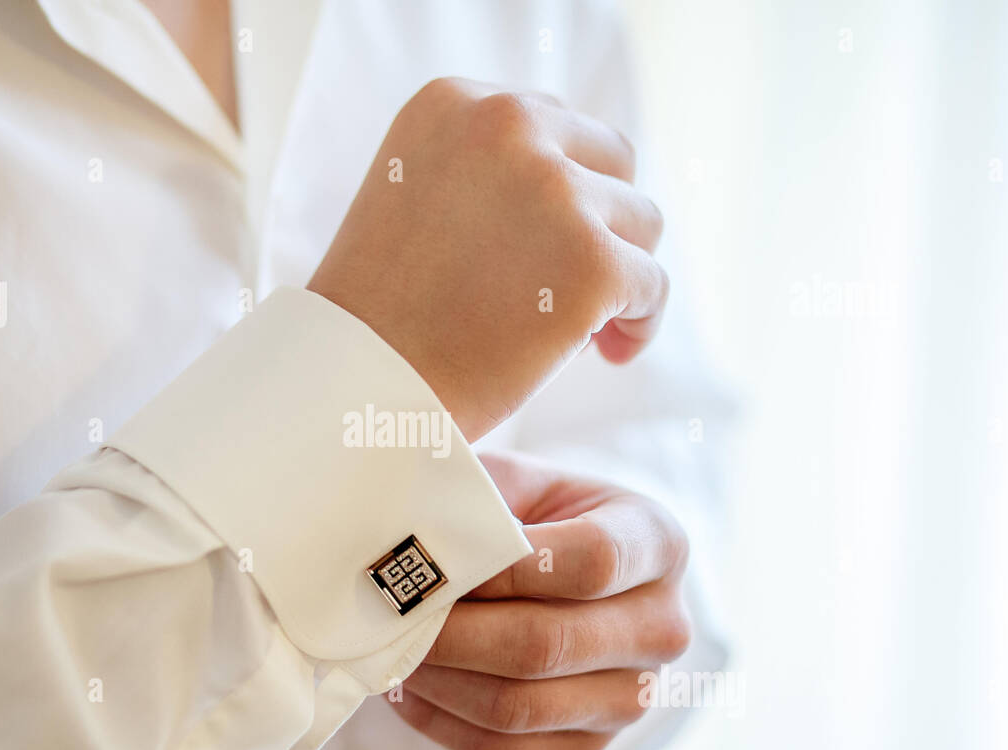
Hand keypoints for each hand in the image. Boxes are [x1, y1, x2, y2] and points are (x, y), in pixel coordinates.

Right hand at [307, 78, 667, 442]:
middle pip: (612, 159)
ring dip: (621, 274)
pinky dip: (639, 323)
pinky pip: (653, 286)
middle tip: (570, 288)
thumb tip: (588, 183)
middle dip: (602, 222)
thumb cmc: (378, 317)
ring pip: (642, 223)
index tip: (539, 252)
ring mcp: (554, 191)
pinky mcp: (593, 261)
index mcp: (453, 103)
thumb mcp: (415, 199)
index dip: (560, 194)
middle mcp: (506, 126)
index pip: (553, 126)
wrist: (354, 387)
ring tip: (584, 331)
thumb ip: (487, 171)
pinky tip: (609, 353)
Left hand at [389, 451, 691, 749]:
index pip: (593, 561)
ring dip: (439, 682)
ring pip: (521, 707)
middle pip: (550, 644)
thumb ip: (475, 490)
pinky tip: (405, 689)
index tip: (438, 561)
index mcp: (657, 541)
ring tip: (390, 649)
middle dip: (454, 632)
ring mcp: (634, 696)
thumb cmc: (525, 514)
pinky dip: (441, 722)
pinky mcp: (592, 744)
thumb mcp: (513, 480)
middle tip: (392, 615)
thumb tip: (404, 521)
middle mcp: (663, 626)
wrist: (555, 570)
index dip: (506, 567)